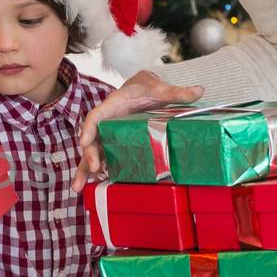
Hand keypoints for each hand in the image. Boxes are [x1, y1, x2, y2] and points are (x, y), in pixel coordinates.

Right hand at [73, 71, 203, 191]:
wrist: (143, 90)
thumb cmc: (146, 87)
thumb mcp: (160, 89)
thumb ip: (177, 92)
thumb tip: (199, 90)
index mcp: (113, 106)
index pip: (96, 117)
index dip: (89, 129)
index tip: (85, 142)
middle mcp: (106, 122)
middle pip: (91, 139)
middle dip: (88, 156)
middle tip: (92, 170)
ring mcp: (108, 135)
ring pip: (93, 153)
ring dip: (84, 170)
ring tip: (77, 188)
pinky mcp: (114, 144)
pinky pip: (103, 158)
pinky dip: (98, 172)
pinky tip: (94, 187)